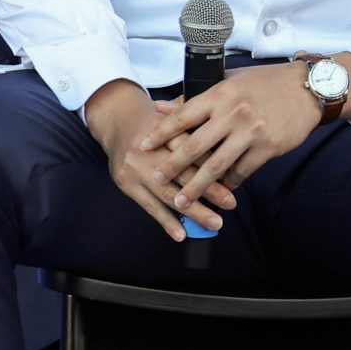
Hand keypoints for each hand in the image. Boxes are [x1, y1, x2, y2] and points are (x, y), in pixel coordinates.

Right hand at [83, 79, 233, 242]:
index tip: (234, 176)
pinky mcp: (127, 184)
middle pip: (183, 172)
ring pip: (168, 193)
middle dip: (209, 190)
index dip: (213, 163)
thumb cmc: (155, 121)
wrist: (116, 120)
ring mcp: (136, 169)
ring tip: (214, 222)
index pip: (192, 148)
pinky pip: (149, 206)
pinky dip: (166, 221)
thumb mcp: (174, 115)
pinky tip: (181, 234)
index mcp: (164, 129)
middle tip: (231, 203)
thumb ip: (196, 126)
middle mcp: (149, 150)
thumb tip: (227, 148)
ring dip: (193, 211)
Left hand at [141, 62, 324, 212]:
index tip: (141, 147)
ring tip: (182, 200)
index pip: (182, 116)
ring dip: (197, 186)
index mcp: (219, 94)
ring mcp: (251, 132)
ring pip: (217, 165)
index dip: (159, 134)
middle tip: (156, 180)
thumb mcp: (228, 82)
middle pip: (194, 146)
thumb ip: (195, 97)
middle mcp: (233, 113)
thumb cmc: (265, 83)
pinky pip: (243, 171)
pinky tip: (223, 190)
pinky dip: (230, 182)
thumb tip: (160, 108)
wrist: (308, 88)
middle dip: (172, 167)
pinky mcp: (268, 147)